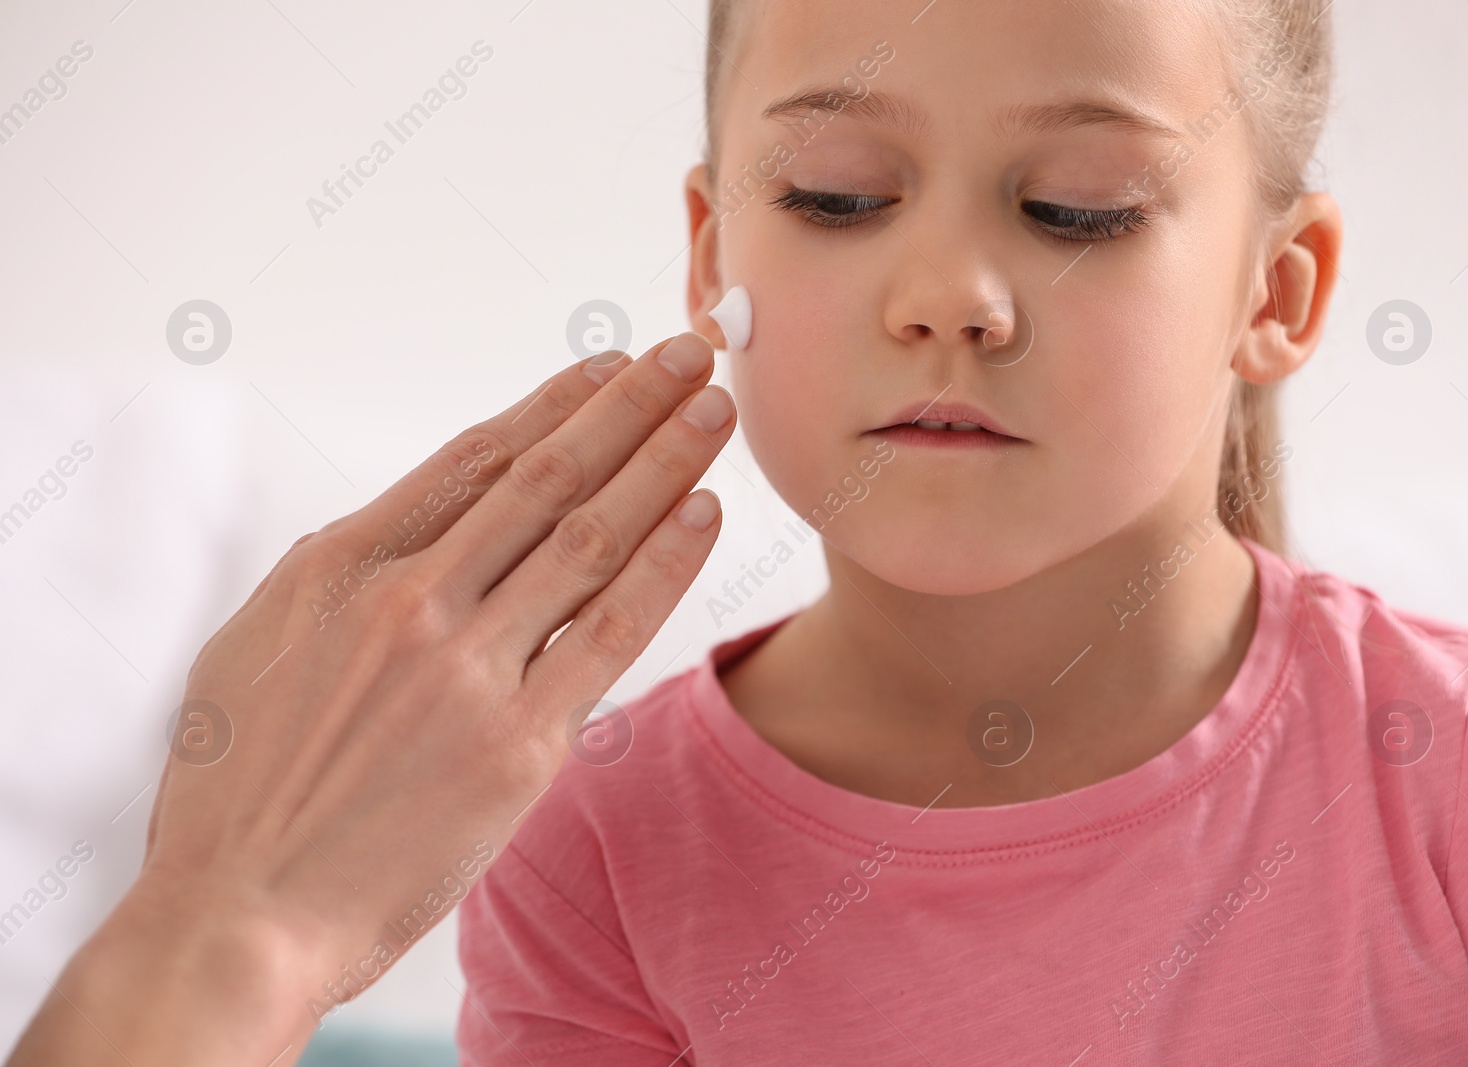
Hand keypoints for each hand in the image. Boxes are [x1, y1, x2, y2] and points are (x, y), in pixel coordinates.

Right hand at [6, 331, 733, 1065]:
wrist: (239, 917)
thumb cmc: (238, 790)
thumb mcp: (257, 647)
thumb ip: (341, 577)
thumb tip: (414, 527)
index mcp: (340, 566)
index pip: (473, 458)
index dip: (554, 403)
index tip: (608, 366)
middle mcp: (410, 601)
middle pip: (546, 478)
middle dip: (628, 406)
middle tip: (688, 351)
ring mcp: (467, 669)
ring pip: (589, 538)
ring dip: (662, 463)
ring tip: (713, 410)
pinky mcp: (517, 744)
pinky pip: (611, 632)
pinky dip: (665, 566)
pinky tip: (704, 515)